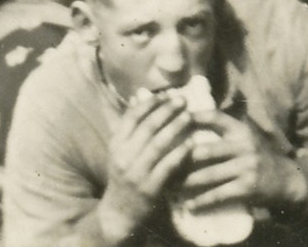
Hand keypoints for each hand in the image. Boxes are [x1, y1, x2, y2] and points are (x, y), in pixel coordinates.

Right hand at [97, 92, 194, 240]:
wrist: (119, 212)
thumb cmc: (123, 176)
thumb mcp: (120, 150)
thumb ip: (130, 125)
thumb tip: (140, 96)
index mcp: (116, 143)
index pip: (132, 116)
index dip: (150, 103)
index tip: (166, 94)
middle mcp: (123, 156)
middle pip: (147, 126)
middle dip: (167, 110)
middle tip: (182, 100)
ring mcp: (136, 172)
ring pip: (158, 144)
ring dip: (176, 127)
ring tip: (189, 116)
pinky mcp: (149, 188)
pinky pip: (167, 166)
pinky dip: (180, 153)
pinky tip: (191, 144)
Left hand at [179, 111, 305, 211]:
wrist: (286, 180)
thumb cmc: (258, 157)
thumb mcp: (245, 138)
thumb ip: (224, 131)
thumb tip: (189, 124)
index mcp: (240, 130)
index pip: (214, 117)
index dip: (193, 118)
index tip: (172, 121)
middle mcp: (243, 145)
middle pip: (205, 151)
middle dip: (182, 160)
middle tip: (163, 165)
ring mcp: (246, 166)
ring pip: (208, 175)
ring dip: (187, 183)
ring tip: (171, 187)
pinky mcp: (248, 187)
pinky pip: (220, 194)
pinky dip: (202, 201)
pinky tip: (190, 205)